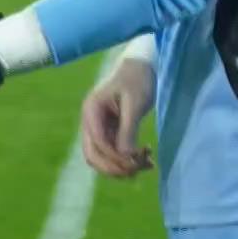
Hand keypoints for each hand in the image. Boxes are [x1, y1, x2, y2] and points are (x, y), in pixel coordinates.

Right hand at [80, 52, 156, 177]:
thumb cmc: (136, 80)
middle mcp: (91, 122)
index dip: (115, 156)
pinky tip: (147, 159)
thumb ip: (128, 130)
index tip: (137, 160)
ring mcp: (100, 128)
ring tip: (147, 164)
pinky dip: (128, 160)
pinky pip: (115, 153)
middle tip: (137, 171)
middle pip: (93, 155)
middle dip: (114, 168)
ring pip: (103, 158)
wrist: (141, 67)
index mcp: (91, 111)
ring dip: (122, 167)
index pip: (97, 143)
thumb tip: (126, 157)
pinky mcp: (111, 132)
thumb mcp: (134, 104)